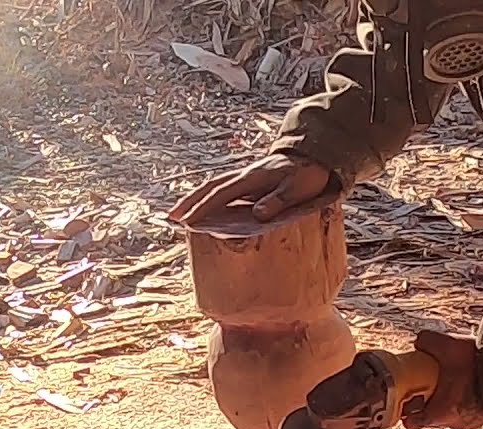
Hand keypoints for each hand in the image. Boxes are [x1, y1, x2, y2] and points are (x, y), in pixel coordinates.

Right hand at [168, 154, 331, 225]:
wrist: (312, 153)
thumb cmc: (306, 174)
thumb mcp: (297, 189)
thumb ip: (277, 201)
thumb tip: (257, 215)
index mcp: (251, 179)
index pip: (221, 194)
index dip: (203, 208)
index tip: (187, 221)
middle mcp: (242, 176)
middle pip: (209, 188)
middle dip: (188, 202)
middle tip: (170, 217)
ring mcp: (243, 176)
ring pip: (212, 186)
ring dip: (193, 199)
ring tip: (177, 214)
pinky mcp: (246, 180)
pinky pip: (220, 188)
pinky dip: (206, 196)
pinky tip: (200, 206)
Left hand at [402, 330, 482, 428]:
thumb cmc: (482, 367)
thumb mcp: (447, 346)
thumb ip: (427, 342)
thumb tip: (420, 341)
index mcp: (438, 413)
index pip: (411, 422)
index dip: (405, 408)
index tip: (407, 394)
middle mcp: (453, 423)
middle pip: (429, 417)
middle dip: (427, 401)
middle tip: (428, 383)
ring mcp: (470, 423)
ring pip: (449, 415)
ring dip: (447, 401)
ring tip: (451, 381)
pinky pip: (468, 412)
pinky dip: (465, 401)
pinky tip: (468, 384)